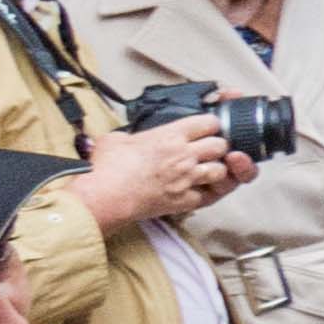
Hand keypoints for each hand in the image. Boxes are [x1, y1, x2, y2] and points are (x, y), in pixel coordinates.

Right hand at [69, 118, 247, 227]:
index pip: (209, 122)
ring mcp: (187, 178)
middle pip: (221, 145)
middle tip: (206, 151)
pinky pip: (209, 195)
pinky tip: (195, 190)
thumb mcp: (114, 139)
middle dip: (217, 147)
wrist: (103, 197)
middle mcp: (184, 154)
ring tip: (203, 171)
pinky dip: (205, 193)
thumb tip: (125, 139)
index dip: (210, 125)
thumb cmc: (106, 168)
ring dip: (215, 170)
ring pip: (221, 170)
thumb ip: (128, 135)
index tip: (204, 129)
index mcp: (170, 135)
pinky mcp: (184, 200)